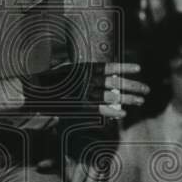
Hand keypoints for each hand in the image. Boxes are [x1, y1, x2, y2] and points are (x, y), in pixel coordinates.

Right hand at [21, 61, 147, 119]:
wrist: (34, 92)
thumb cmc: (52, 82)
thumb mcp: (69, 70)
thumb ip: (85, 73)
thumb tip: (102, 74)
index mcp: (86, 68)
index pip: (110, 66)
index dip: (126, 67)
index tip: (139, 68)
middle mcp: (88, 79)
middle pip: (116, 82)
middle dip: (133, 86)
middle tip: (146, 90)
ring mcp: (84, 92)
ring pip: (112, 96)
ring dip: (128, 99)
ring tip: (141, 101)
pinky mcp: (79, 106)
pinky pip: (100, 109)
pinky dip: (112, 112)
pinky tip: (123, 114)